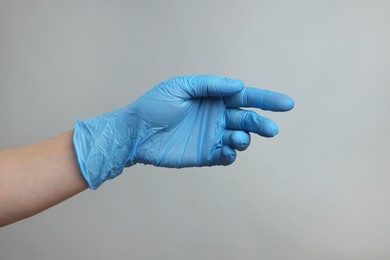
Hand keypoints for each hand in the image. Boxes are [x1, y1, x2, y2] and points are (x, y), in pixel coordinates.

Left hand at [73, 75, 293, 188]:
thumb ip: (210, 85)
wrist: (136, 132)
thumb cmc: (155, 105)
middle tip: (271, 130)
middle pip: (248, 119)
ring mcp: (212, 136)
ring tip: (237, 138)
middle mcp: (217, 116)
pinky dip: (231, 155)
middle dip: (261, 123)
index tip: (287, 104)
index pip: (245, 97)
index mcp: (214, 98)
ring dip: (245, 139)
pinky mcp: (206, 154)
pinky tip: (227, 151)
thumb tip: (239, 86)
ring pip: (240, 138)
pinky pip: (226, 156)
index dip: (267, 100)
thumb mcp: (180, 87)